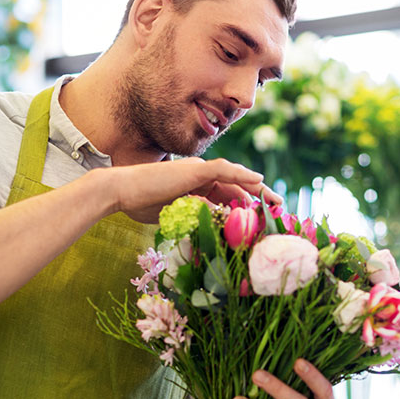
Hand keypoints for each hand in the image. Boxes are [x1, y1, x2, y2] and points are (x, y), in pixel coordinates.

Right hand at [111, 157, 280, 222]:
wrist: (119, 192)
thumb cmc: (141, 205)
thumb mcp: (175, 216)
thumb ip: (195, 219)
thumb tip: (213, 229)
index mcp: (197, 187)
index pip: (228, 197)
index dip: (248, 207)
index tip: (264, 220)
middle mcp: (200, 176)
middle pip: (238, 188)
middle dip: (260, 199)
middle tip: (280, 211)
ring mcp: (197, 171)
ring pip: (235, 179)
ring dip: (257, 190)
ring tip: (276, 201)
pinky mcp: (194, 170)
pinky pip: (223, 170)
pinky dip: (241, 174)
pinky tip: (258, 181)